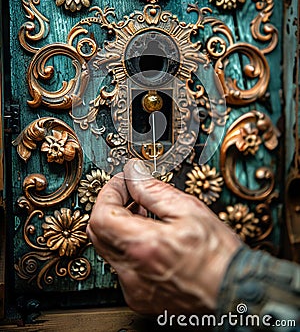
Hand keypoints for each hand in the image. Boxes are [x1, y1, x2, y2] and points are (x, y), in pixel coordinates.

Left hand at [87, 159, 240, 314]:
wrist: (235, 293)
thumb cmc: (220, 257)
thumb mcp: (190, 210)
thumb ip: (154, 190)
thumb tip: (134, 173)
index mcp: (144, 247)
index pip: (101, 214)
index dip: (108, 192)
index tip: (122, 182)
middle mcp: (133, 272)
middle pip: (98, 232)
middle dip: (110, 206)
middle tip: (130, 193)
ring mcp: (135, 288)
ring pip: (109, 249)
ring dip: (119, 226)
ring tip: (143, 212)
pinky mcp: (140, 297)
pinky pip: (122, 266)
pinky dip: (129, 246)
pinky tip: (150, 236)